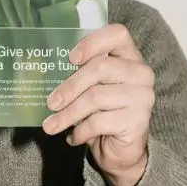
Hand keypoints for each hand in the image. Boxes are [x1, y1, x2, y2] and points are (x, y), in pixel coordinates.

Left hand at [42, 23, 153, 185]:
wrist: (122, 151)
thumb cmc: (103, 114)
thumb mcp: (91, 91)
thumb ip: (79, 76)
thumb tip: (44, 74)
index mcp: (129, 57)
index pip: (118, 34)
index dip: (93, 42)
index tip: (70, 58)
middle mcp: (141, 73)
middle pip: (100, 67)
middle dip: (69, 86)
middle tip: (50, 103)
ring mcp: (142, 97)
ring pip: (95, 97)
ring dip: (68, 114)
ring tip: (51, 126)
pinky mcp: (137, 121)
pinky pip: (99, 122)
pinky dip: (80, 131)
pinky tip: (72, 138)